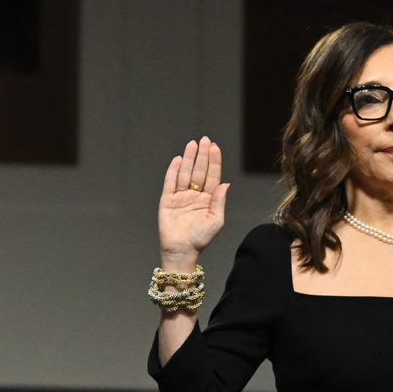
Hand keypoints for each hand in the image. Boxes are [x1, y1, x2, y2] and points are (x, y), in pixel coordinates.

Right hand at [157, 137, 228, 270]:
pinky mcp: (167, 201)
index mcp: (208, 199)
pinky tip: (179, 160)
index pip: (212, 176)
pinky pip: (170, 183)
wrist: (181, 251)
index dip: (214, 162)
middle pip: (199, 171)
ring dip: (189, 159)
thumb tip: (225, 183)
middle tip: (205, 140)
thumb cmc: (201, 239)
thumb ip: (219, 201)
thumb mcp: (215, 220)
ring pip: (185, 173)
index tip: (215, 148)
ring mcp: (181, 197)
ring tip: (192, 144)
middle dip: (202, 155)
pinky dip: (173, 171)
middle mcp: (195, 195)